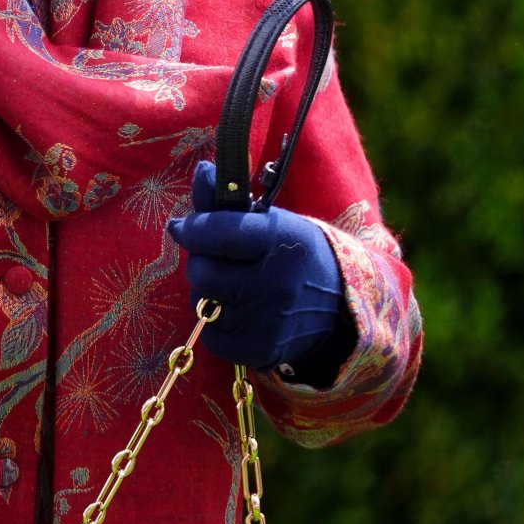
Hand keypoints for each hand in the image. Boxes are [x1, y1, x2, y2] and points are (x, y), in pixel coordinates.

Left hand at [168, 160, 347, 373]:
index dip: (194, 228)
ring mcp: (268, 321)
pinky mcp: (259, 351)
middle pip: (202, 271)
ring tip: (234, 285)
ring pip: (202, 303)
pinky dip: (217, 325)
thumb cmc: (293, 255)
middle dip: (202, 261)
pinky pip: (211, 336)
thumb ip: (227, 199)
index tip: (185, 227)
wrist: (339, 308)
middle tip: (218, 258)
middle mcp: (276, 283)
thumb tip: (201, 171)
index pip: (219, 232)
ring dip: (208, 293)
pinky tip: (239, 313)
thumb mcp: (271, 220)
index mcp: (282, 240)